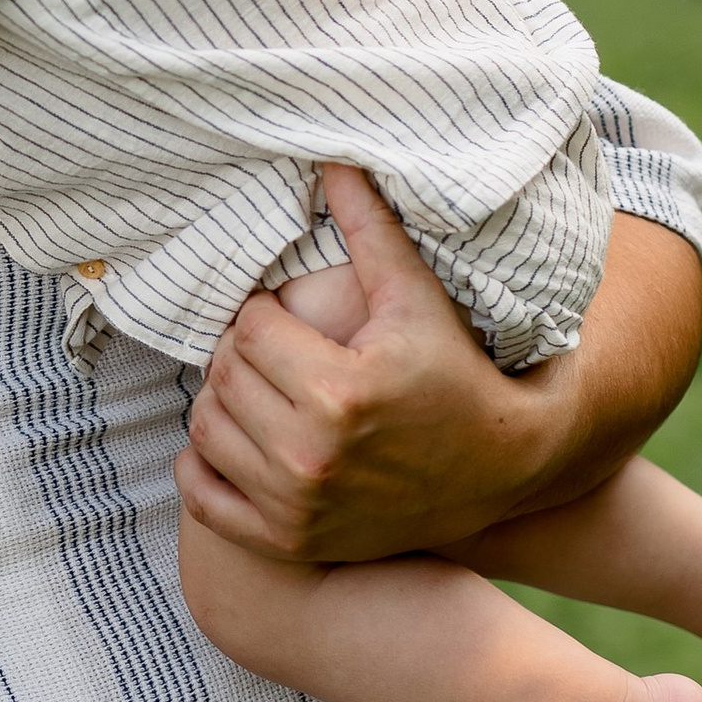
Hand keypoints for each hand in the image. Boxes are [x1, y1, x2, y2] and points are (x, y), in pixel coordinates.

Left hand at [178, 168, 692, 564]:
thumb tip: (331, 159)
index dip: (264, 315)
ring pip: (206, 428)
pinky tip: (238, 439)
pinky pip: (203, 496)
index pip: (250, 328)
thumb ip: (369, 230)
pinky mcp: (288, 542)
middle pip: (224, 376)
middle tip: (273, 350)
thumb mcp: (417, 300)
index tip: (287, 319)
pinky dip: (204, 465)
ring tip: (260, 388)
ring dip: (221, 402)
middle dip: (242, 354)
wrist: (498, 471)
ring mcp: (296, 506)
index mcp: (341, 391)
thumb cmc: (456, 373)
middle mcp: (311, 455)